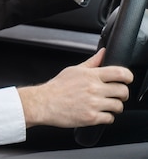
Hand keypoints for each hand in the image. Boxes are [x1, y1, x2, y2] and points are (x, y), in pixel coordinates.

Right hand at [18, 48, 132, 127]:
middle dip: (122, 94)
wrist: (44, 103)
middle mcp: (94, 89)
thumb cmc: (57, 87)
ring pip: (118, 106)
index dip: (128, 77)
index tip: (126, 79)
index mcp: (90, 75)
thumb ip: (92, 62)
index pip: (120, 73)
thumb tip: (103, 52)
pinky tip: (99, 113)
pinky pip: (110, 118)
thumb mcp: (74, 70)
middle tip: (116, 94)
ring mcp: (93, 104)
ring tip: (106, 105)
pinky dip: (107, 117)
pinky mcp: (91, 117)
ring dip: (114, 106)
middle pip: (123, 91)